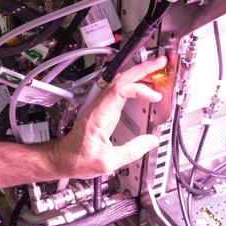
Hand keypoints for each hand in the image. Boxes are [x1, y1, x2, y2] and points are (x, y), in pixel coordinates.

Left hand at [48, 55, 165, 178]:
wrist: (64, 158)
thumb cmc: (79, 159)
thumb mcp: (107, 162)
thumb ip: (131, 151)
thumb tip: (151, 141)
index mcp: (99, 115)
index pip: (119, 90)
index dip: (139, 89)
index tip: (154, 96)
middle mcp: (99, 106)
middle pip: (121, 79)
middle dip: (142, 69)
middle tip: (161, 63)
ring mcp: (101, 106)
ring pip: (120, 81)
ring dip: (138, 73)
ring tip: (157, 69)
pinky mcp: (104, 109)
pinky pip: (120, 90)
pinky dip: (134, 83)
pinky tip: (145, 85)